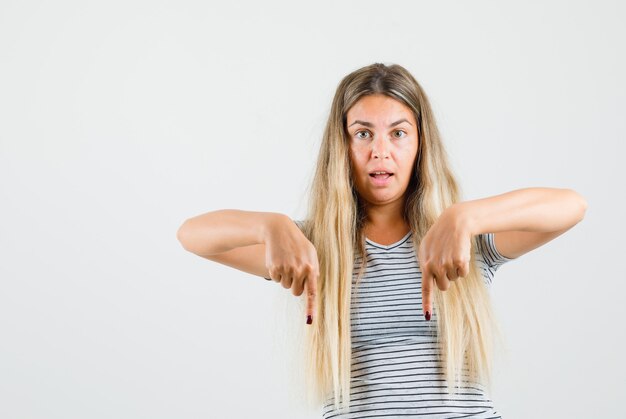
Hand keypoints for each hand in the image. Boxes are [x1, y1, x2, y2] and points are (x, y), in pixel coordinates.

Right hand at [263, 216, 318, 324]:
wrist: (280, 231)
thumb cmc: (298, 244)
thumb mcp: (311, 254)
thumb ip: (313, 271)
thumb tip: (312, 290)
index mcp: (311, 268)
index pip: (312, 292)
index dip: (311, 308)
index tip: (309, 321)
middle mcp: (299, 270)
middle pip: (295, 292)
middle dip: (295, 285)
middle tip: (294, 271)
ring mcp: (286, 269)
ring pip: (285, 286)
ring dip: (285, 277)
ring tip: (287, 261)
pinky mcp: (274, 268)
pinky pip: (275, 279)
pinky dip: (277, 273)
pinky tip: (279, 260)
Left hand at [417, 205, 472, 319]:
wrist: (455, 221)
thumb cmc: (442, 235)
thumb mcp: (428, 248)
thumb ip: (427, 265)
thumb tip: (431, 284)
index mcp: (423, 263)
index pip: (425, 287)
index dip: (427, 303)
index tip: (428, 317)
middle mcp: (432, 266)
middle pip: (443, 286)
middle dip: (447, 279)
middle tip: (448, 263)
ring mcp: (445, 265)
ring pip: (454, 279)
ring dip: (456, 270)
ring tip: (453, 253)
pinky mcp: (458, 262)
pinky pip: (463, 273)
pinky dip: (464, 266)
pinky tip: (461, 252)